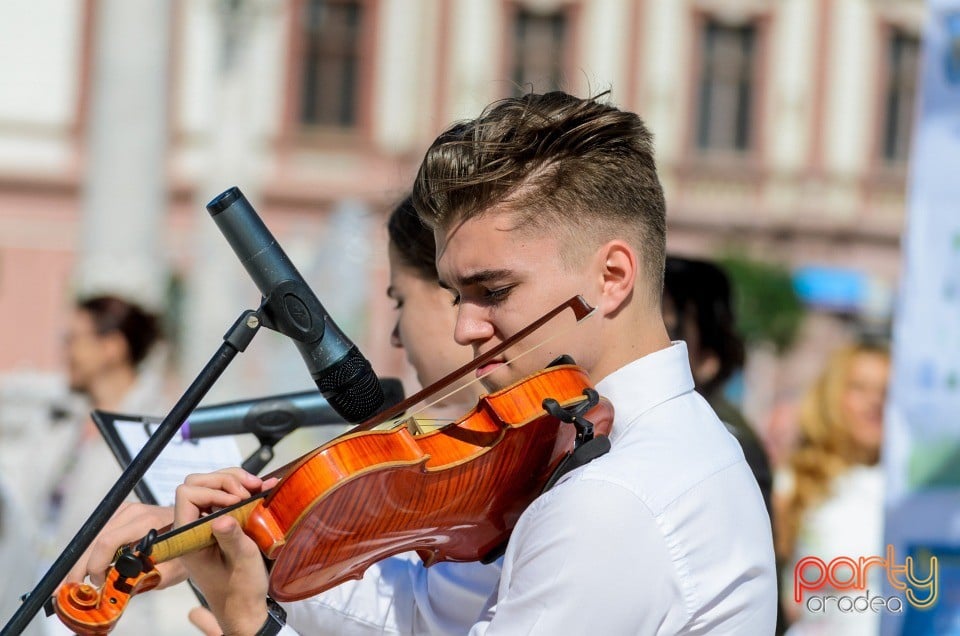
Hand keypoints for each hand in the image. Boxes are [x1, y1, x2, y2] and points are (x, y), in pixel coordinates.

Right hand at [64, 501, 186, 588]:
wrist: (194, 527)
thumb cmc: (187, 548)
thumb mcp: (171, 570)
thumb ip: (146, 580)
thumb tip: (118, 592)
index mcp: (148, 523)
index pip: (110, 541)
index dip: (95, 565)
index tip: (95, 584)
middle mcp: (135, 512)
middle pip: (96, 539)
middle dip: (81, 566)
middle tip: (68, 588)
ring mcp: (127, 510)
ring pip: (95, 535)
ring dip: (85, 558)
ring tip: (78, 580)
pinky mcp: (123, 513)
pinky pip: (101, 532)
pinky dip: (93, 550)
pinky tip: (90, 567)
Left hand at [175, 468, 277, 634]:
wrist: (245, 607)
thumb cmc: (241, 590)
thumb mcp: (241, 562)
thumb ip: (231, 539)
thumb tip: (221, 519)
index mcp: (189, 538)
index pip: (188, 495)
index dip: (212, 491)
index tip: (236, 501)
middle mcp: (192, 528)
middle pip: (198, 484)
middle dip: (226, 480)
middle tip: (250, 491)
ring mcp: (205, 525)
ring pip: (211, 485)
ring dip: (235, 482)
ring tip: (258, 488)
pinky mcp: (219, 524)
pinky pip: (224, 496)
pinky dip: (242, 489)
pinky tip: (261, 490)